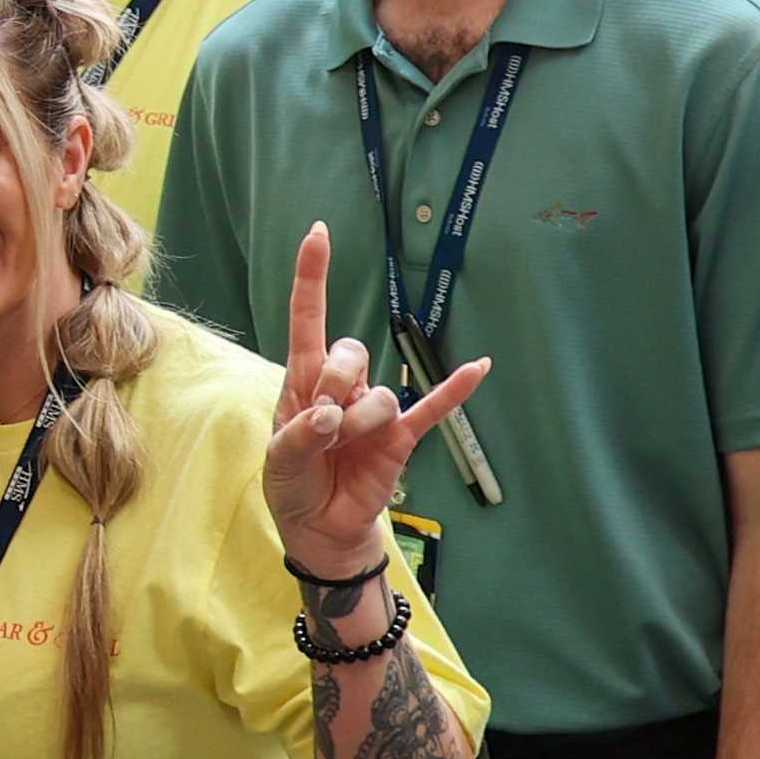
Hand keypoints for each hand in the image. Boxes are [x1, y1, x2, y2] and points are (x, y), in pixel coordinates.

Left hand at [265, 223, 486, 584]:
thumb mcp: (280, 461)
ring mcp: (375, 410)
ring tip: (342, 449)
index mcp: (303, 380)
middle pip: (349, 352)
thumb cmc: (293, 483)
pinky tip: (480, 368)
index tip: (318, 232)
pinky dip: (454, 390)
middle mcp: (343, 387)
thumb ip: (299, 436)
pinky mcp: (401, 438)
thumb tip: (327, 416)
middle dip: (335, 384)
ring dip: (360, 422)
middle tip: (322, 424)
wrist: (320, 526)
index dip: (312, 278)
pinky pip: (432, 408)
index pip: (309, 319)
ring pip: (379, 393)